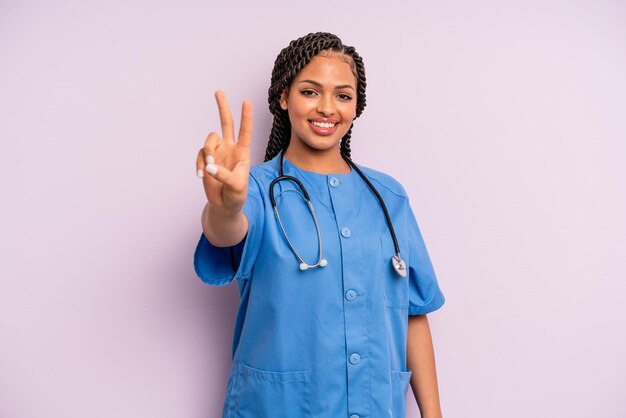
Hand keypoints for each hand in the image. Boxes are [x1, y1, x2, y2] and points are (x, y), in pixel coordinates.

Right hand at [196, 91, 252, 214]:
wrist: (224, 205)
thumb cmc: (237, 195)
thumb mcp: (237, 186)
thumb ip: (224, 175)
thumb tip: (209, 166)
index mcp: (243, 152)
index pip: (245, 131)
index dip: (246, 117)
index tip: (246, 101)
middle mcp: (230, 148)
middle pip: (226, 123)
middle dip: (222, 108)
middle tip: (219, 92)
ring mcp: (217, 153)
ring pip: (209, 141)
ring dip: (207, 152)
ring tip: (208, 169)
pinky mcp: (205, 160)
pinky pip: (199, 155)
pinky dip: (199, 165)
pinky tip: (201, 176)